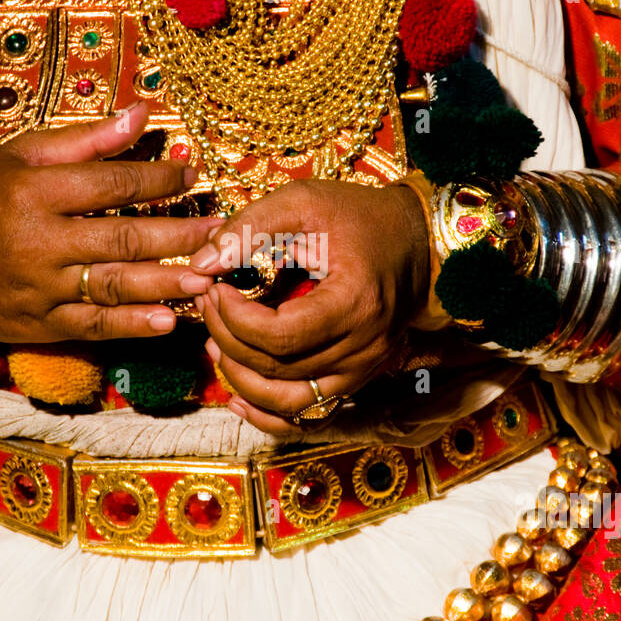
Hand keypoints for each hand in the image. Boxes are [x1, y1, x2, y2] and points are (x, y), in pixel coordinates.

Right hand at [0, 102, 217, 342]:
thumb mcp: (21, 157)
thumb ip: (86, 140)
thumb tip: (142, 113)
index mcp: (33, 190)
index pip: (110, 184)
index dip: (157, 181)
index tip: (191, 177)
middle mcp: (38, 240)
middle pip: (122, 236)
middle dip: (177, 235)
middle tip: (220, 232)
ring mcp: (40, 288)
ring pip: (114, 284)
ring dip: (166, 283)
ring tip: (209, 278)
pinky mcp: (40, 324)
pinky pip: (94, 325)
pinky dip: (132, 326)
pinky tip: (169, 321)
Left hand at [190, 179, 429, 432]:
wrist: (418, 241)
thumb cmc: (361, 217)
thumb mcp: (304, 203)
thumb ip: (250, 228)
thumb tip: (202, 265)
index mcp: (355, 304)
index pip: (279, 335)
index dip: (234, 318)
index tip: (215, 287)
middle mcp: (363, 348)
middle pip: (277, 368)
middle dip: (228, 338)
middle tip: (208, 305)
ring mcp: (362, 370)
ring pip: (288, 403)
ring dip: (241, 380)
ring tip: (216, 344)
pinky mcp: (356, 379)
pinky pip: (309, 417)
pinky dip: (268, 415)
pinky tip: (238, 398)